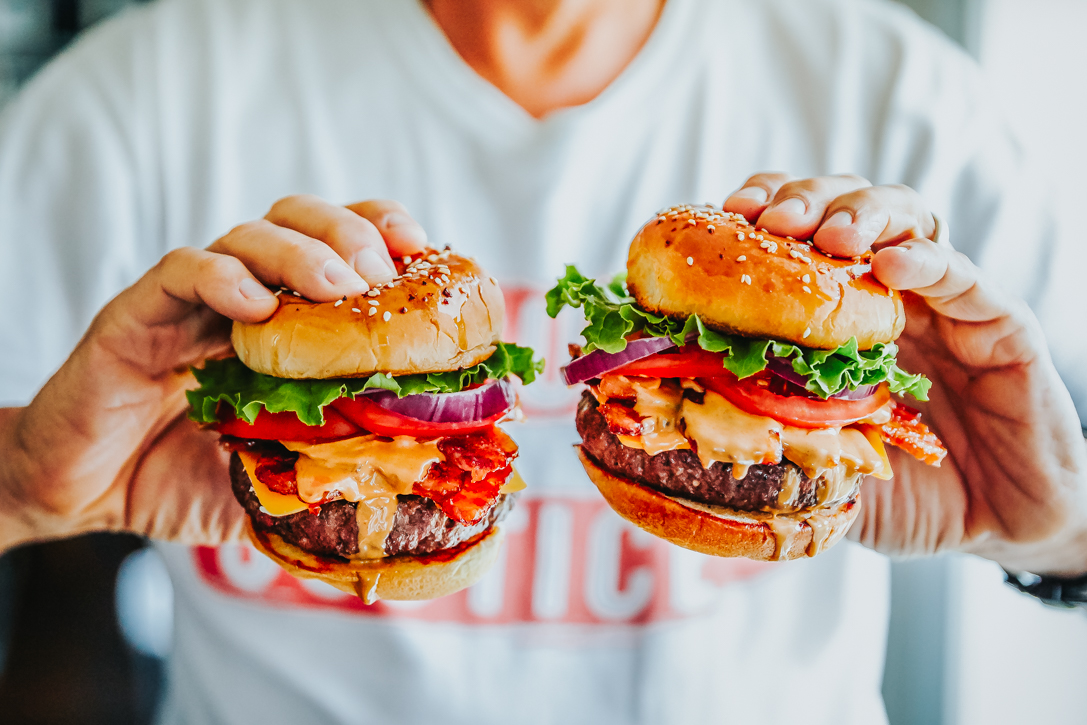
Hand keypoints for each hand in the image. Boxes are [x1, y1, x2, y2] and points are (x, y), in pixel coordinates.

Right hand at [0, 196, 426, 551]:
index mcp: (286, 321)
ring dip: (300, 253)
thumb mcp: (282, 474)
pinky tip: (254, 306)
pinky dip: (221, 279)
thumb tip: (414, 479)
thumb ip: (336, 466)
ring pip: (249, 235)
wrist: (91, 496)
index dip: (383, 233)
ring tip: (336, 287)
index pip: (341, 246)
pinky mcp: (140, 314)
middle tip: (381, 276)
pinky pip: (182, 273)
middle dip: (350, 234)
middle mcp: (244, 297)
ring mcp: (192, 301)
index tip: (423, 252)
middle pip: (302, 221)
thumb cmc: (190, 476)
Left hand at [724, 174, 1086, 573]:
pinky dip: (928, 262)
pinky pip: (964, 279)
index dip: (761, 211)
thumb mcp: (818, 465)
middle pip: (844, 207)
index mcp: (837, 314)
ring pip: (906, 218)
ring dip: (862, 214)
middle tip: (771, 222)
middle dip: (804, 201)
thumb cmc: (901, 491)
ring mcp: (943, 302)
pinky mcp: (1001, 324)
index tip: (725, 217)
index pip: (796, 234)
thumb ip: (766, 441)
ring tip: (831, 236)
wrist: (995, 524)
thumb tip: (679, 432)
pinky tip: (892, 265)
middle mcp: (887, 292)